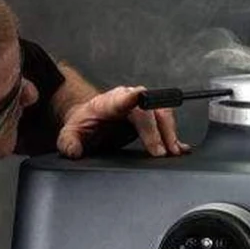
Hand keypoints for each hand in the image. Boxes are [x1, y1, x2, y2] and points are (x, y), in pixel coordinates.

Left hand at [56, 86, 193, 159]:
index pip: (121, 98)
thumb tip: (73, 152)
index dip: (131, 98)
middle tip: (159, 152)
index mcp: (109, 102)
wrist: (91, 120)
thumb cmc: (84, 123)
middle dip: (157, 131)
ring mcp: (142, 108)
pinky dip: (174, 137)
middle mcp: (129, 100)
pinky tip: (180, 148)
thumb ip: (69, 142)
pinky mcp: (150, 119)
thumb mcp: (70, 134)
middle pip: (148, 111)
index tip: (139, 97)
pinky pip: (166, 123)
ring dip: (169, 133)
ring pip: (162, 115)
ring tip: (173, 151)